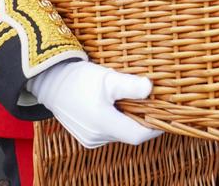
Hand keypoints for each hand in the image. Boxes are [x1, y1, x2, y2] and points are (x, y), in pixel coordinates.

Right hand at [28, 60, 162, 147]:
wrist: (51, 82)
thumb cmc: (79, 78)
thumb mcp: (107, 78)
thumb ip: (130, 85)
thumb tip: (150, 89)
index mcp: (103, 123)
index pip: (138, 135)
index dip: (155, 127)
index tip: (167, 116)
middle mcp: (96, 136)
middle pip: (129, 134)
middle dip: (143, 121)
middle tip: (154, 104)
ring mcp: (90, 139)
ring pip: (119, 133)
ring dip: (129, 121)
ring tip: (135, 102)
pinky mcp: (86, 137)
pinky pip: (108, 133)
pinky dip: (117, 122)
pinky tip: (117, 107)